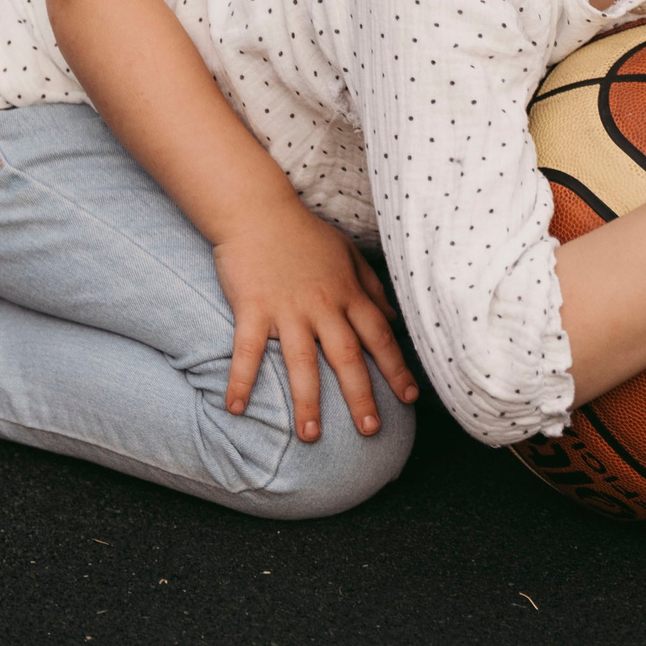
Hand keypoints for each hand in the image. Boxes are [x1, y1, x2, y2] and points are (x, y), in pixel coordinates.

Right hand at [211, 207, 420, 441]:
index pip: (379, 335)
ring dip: (307, 400)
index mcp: (347, 293)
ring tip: (311, 436)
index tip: (410, 398)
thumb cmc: (303, 233)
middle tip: (372, 431)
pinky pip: (247, 350)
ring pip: (301, 361)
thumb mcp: (347, 254)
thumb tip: (396, 319)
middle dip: (361, 396)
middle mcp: (322, 305)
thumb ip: (372, 288)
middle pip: (347, 356)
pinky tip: (236, 409)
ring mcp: (286, 309)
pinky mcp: (252, 308)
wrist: (257, 209)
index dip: (396, 368)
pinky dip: (241, 380)